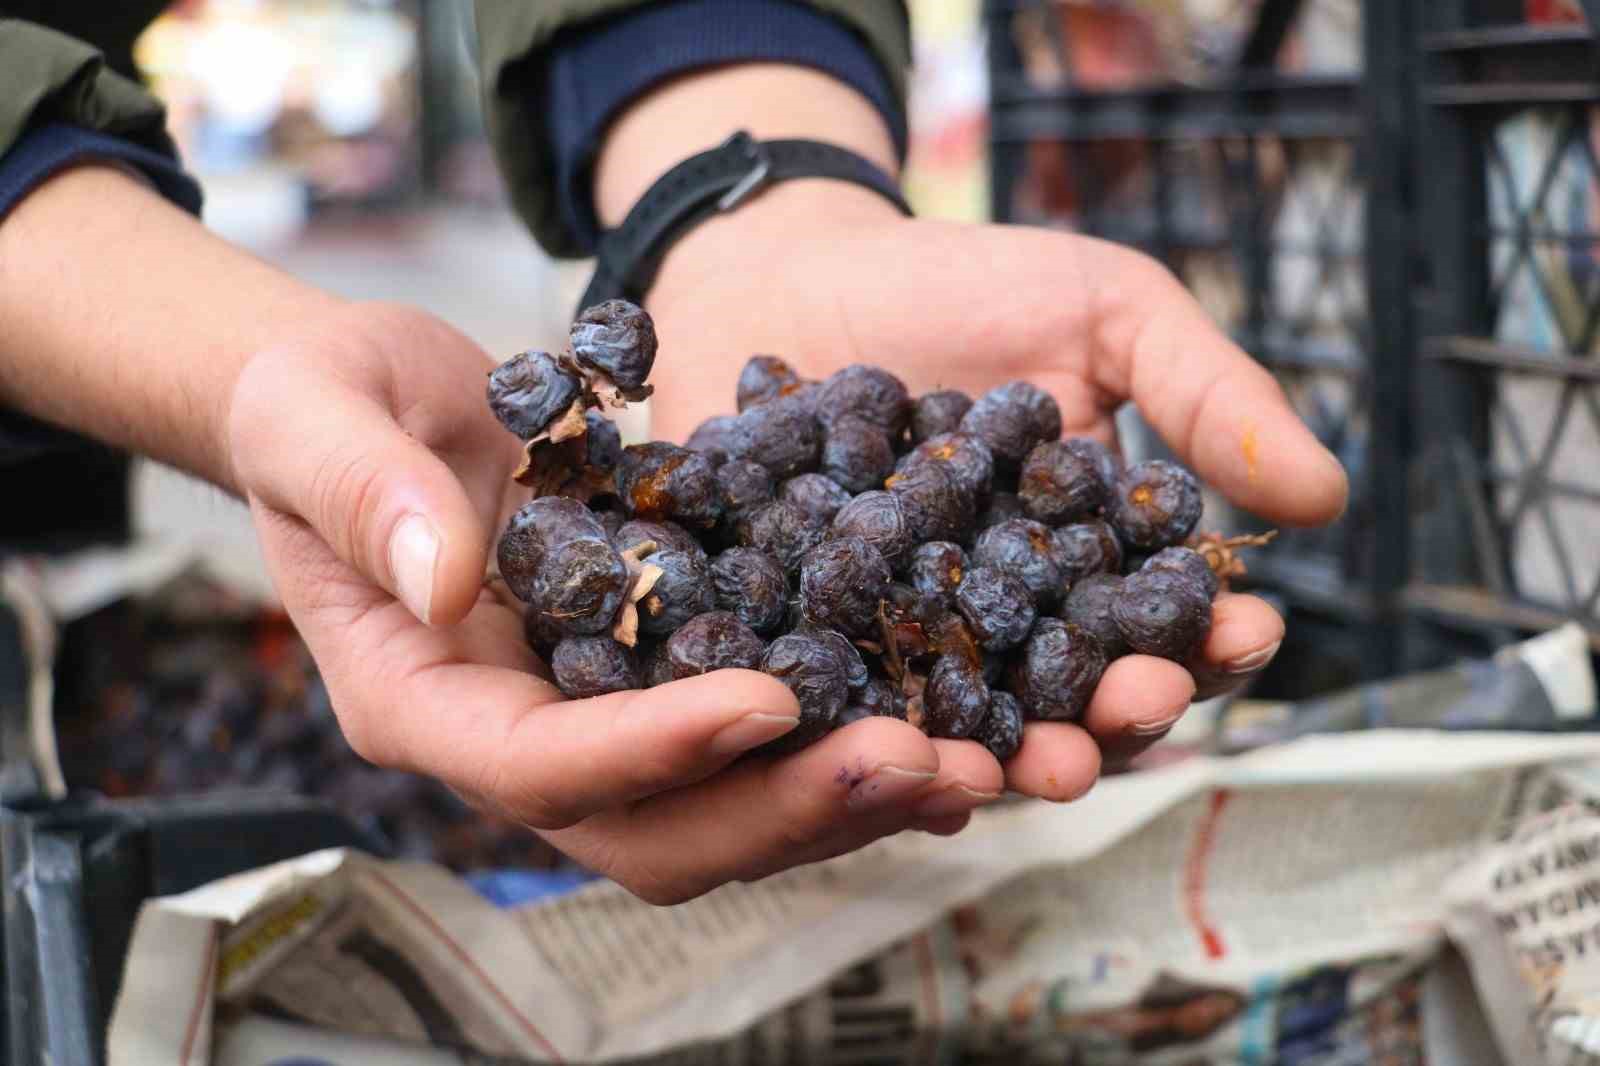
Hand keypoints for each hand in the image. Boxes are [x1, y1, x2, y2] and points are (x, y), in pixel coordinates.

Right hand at [228, 301, 996, 903]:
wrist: (382, 399)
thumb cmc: (323, 402)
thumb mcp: (314, 415)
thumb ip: (364, 493)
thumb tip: (447, 580)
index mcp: (421, 700)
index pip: (539, 765)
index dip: (655, 749)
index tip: (769, 700)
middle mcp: (517, 738)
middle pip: (656, 831)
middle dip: (787, 808)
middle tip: (922, 762)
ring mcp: (595, 719)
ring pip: (725, 810)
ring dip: (846, 796)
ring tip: (972, 759)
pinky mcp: (661, 679)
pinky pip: (759, 740)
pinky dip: (849, 736)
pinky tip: (952, 712)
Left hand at [641, 186, 1348, 778]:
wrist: (795, 269)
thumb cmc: (966, 285)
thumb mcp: (1107, 315)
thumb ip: (1206, 399)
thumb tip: (1327, 498)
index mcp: (1095, 559)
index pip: (1170, 620)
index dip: (1214, 637)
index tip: (1245, 633)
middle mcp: (1010, 621)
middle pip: (1078, 695)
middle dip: (1120, 713)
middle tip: (1140, 708)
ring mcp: (910, 644)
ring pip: (972, 722)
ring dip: (1015, 755)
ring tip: (1041, 765)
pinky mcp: (812, 650)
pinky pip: (846, 706)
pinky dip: (872, 735)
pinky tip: (895, 755)